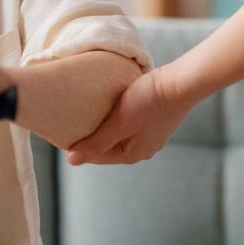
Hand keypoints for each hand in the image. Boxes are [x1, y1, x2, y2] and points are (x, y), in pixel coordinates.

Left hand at [65, 65, 190, 165]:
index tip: (63, 130)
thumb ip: (96, 143)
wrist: (180, 83)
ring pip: (119, 133)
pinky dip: (118, 117)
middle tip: (73, 118)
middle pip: (107, 145)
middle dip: (92, 135)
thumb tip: (71, 161)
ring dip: (105, 124)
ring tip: (89, 110)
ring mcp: (151, 135)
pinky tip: (112, 105)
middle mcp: (143, 149)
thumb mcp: (119, 122)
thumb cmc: (149, 101)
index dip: (78, 144)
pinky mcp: (155, 121)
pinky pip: (130, 123)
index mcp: (132, 154)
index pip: (96, 155)